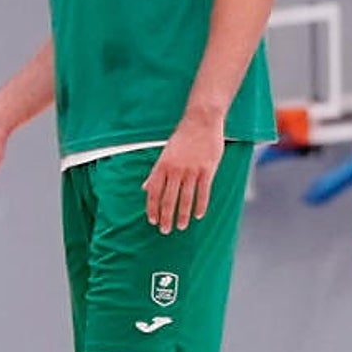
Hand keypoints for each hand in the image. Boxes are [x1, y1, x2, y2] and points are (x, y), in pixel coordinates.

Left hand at [142, 117, 223, 233]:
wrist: (200, 121)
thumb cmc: (182, 137)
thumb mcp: (165, 153)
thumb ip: (156, 172)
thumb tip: (144, 187)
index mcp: (162, 165)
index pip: (154, 191)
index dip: (152, 207)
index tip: (152, 220)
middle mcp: (175, 169)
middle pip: (168, 198)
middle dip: (165, 216)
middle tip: (165, 231)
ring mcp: (191, 170)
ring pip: (185, 198)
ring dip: (182, 214)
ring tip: (180, 227)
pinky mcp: (207, 170)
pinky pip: (203, 192)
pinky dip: (201, 205)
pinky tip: (198, 216)